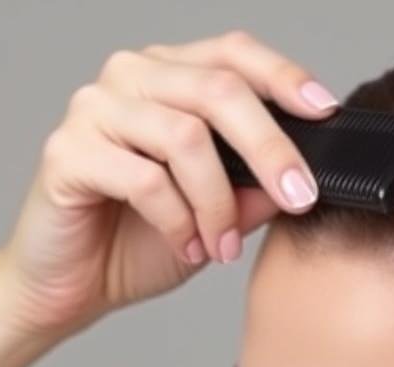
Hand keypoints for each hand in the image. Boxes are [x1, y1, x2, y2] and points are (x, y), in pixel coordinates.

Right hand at [0, 29, 337, 340]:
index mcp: (170, 77)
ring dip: (217, 202)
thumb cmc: (140, 241)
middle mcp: (130, 78)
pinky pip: (145, 179)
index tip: (327, 111)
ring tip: (223, 245)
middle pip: (218, 90)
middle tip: (299, 197)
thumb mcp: (221, 213)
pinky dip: (179, 222)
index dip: (285, 76)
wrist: (72, 287)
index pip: (234, 53)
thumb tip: (308, 173)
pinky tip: (188, 248)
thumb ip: (258, 186)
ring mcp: (93, 109)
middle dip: (270, 149)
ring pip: (185, 137)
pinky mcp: (67, 151)